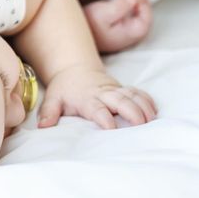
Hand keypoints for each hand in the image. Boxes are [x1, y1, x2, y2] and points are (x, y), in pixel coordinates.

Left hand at [37, 66, 156, 128]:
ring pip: (132, 95)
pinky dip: (147, 100)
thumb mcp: (52, 99)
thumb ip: (49, 113)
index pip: (97, 109)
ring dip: (143, 106)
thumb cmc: (64, 88)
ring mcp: (115, 89)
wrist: (75, 68)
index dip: (104, 118)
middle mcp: (104, 93)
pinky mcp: (122, 88)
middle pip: (120, 101)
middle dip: (132, 111)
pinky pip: (138, 92)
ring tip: (152, 119)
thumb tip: (43, 127)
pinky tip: (154, 111)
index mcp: (87, 98)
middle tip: (141, 124)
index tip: (112, 128)